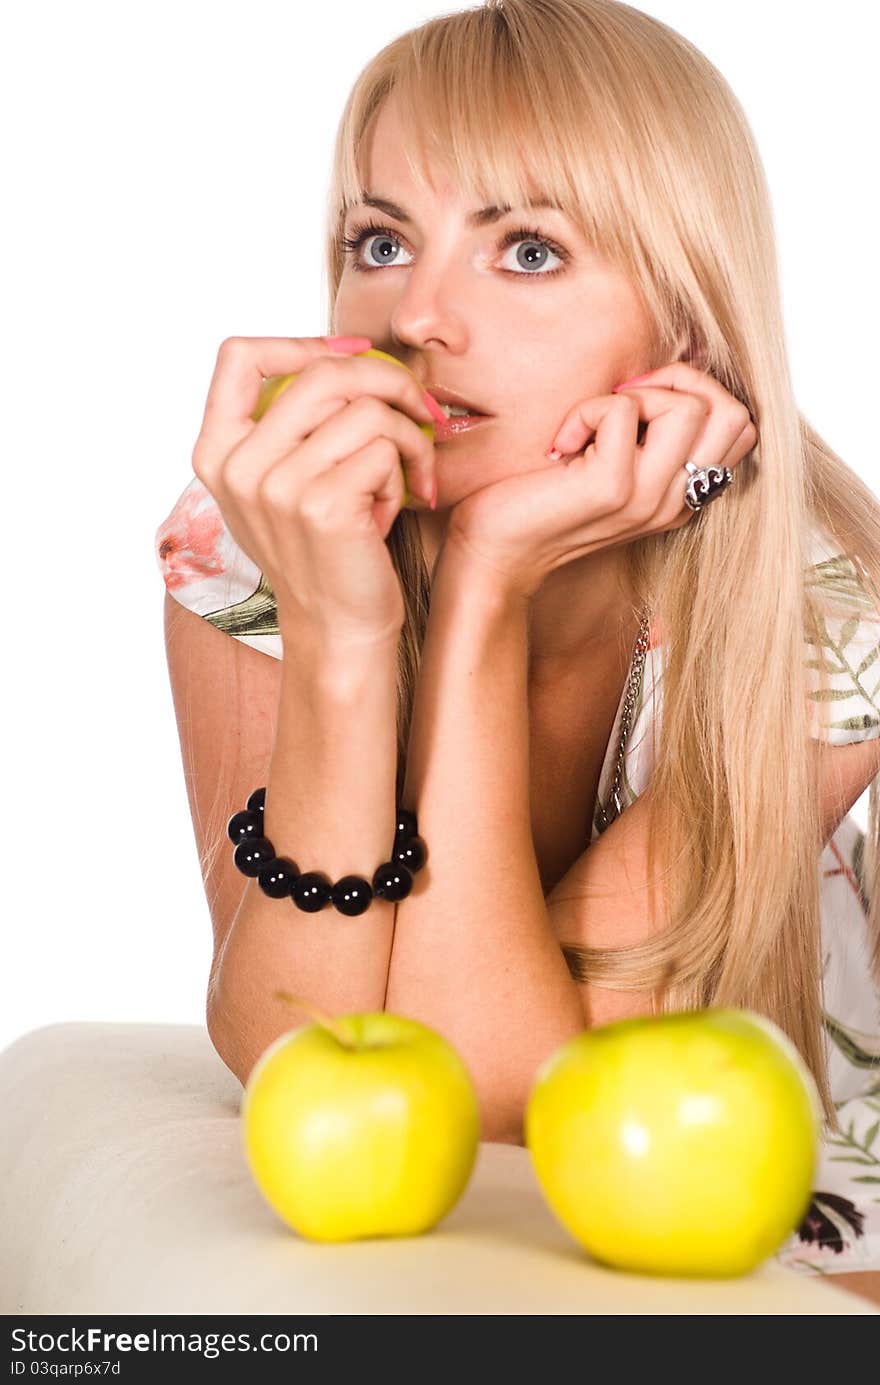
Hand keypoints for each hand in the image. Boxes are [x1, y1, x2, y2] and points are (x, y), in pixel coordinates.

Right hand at [191, 336, 436, 645]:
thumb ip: (287, 424)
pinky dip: (406, 474)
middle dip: (390, 381)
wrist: (338, 629)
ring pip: (367, 410)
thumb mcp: (282, 485)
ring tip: (406, 477)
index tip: (353, 354)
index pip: (238, 355)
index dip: (303, 341)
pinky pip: (386, 449)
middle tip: (422, 410)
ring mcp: (276, 486)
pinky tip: (395, 509)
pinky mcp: (323, 505)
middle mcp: (237, 466)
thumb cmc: (324, 551)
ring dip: (408, 439)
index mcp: (216, 452)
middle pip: (323, 371)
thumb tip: (344, 351)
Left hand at [444, 362, 757, 599]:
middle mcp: (676, 501)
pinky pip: (624, 409)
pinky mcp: (613, 488)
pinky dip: (588, 409)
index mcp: (681, 495)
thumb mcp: (609, 463)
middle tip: (625, 398)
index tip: (641, 401)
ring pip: (691, 407)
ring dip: (637, 394)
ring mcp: (649, 498)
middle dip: (681, 381)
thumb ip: (647, 434)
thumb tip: (666, 372)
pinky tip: (562, 444)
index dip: (699, 392)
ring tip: (595, 421)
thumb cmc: (541, 502)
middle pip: (735, 413)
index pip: (742, 428)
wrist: (497, 556)